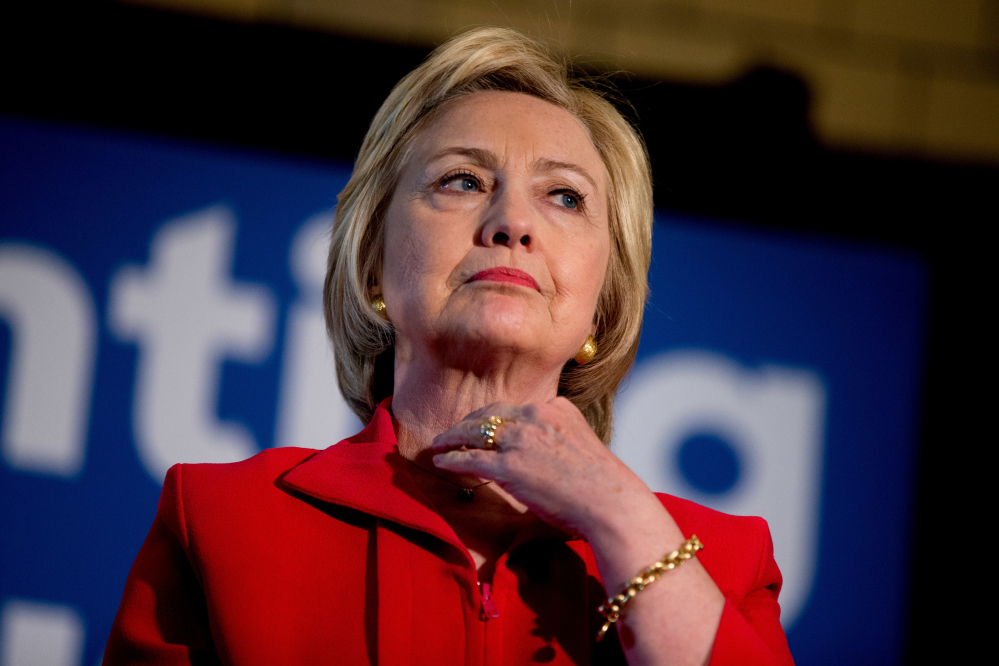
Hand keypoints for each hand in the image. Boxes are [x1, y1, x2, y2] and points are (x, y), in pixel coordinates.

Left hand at [429, 397, 660, 541]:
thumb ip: (557, 437)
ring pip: (476, 432)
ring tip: (440, 443)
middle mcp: (536, 417)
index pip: (515, 408)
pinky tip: (440, 461)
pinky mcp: (509, 466)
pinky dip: (452, 458)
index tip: (483, 424)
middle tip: (453, 431)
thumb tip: (541, 450)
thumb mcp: (581, 443)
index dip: (494, 417)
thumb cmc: (602, 485)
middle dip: (468, 422)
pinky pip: (471, 459)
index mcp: (556, 408)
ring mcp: (521, 440)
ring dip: (453, 437)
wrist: (612, 504)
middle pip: (491, 413)